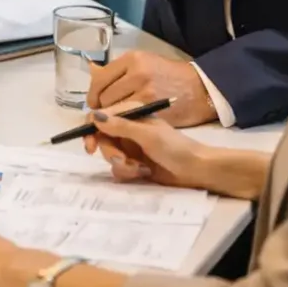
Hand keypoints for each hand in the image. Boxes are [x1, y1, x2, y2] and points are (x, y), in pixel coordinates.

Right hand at [82, 109, 210, 188]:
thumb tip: (94, 116)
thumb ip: (121, 126)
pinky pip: (117, 168)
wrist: (196, 170)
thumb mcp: (147, 135)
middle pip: (101, 138)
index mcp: (129, 114)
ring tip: (139, 169)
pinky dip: (127, 172)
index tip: (90, 147)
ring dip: (122, 164)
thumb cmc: (175, 148)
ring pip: (109, 155)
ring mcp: (129, 146)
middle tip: (123, 161)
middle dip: (110, 152)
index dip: (90, 131)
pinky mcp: (133, 163)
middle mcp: (126, 128)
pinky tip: (144, 172)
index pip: (99, 117)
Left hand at [86, 51, 215, 126]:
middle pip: (104, 97)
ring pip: (114, 111)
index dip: (93, 94)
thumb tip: (91, 70)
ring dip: (112, 117)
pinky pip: (129, 120)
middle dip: (102, 107)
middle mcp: (137, 74)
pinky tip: (130, 123)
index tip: (94, 103)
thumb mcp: (142, 63)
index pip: (100, 79)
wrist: (200, 89)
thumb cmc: (168, 75)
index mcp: (132, 59)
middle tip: (106, 112)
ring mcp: (146, 93)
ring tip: (118, 118)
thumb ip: (117, 70)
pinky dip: (125, 124)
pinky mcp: (154, 112)